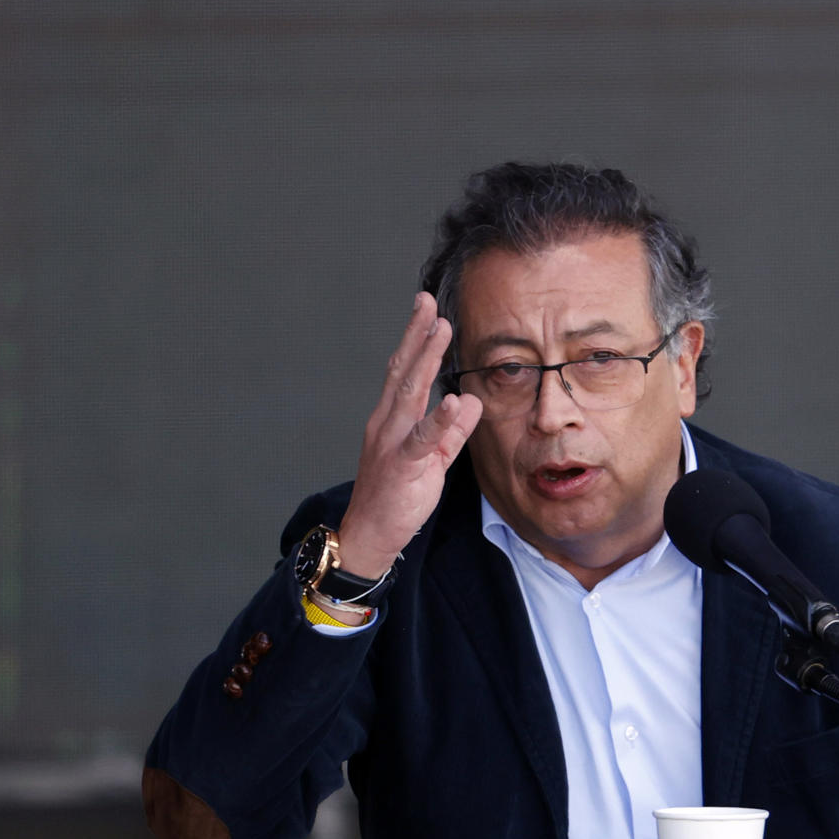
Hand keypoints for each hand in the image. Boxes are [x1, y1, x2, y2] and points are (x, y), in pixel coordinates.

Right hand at [335, 293, 483, 576]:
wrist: (368, 536)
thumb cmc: (397, 496)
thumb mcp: (433, 458)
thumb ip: (452, 430)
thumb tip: (470, 400)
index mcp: (391, 419)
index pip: (402, 372)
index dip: (415, 340)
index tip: (426, 309)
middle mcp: (386, 424)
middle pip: (402, 371)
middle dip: (417, 336)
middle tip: (428, 302)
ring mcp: (391, 443)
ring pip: (409, 394)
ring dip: (426, 360)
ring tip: (440, 330)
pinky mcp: (403, 467)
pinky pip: (422, 440)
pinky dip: (438, 419)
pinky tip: (452, 400)